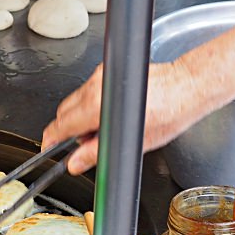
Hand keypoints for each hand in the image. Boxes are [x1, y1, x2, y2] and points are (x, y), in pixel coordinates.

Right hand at [42, 61, 200, 173]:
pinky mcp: (106, 71)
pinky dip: (90, 105)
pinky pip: (87, 91)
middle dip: (67, 129)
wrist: (186, 86)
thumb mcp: (130, 142)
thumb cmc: (168, 111)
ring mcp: (99, 77)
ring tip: (103, 129)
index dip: (51, 139)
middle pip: (63, 111)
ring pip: (74, 100)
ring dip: (80, 116)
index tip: (48, 147)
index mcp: (96, 106)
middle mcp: (94, 88)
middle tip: (82, 144)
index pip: (60, 125)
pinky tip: (109, 114)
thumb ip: (96, 153)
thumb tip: (76, 163)